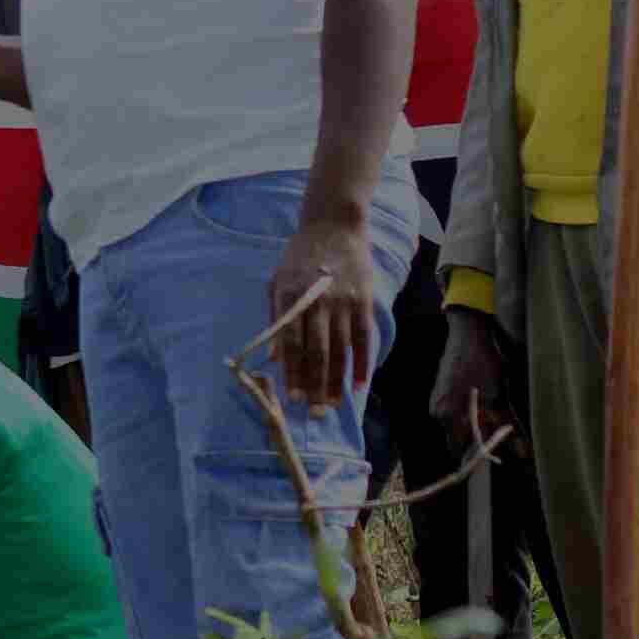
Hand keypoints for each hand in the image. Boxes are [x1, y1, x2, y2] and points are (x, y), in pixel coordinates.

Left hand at [264, 212, 380, 414]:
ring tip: (333, 405)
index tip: (292, 399)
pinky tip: (360, 384)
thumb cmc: (300, 255)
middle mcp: (318, 302)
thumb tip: (274, 357)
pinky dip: (363, 362)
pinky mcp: (363, 300)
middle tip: (315, 414)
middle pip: (317, 352)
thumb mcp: (277, 281)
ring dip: (337, 381)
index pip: (292, 343)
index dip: (293, 373)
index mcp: (291, 297)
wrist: (334, 224)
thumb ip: (276, 318)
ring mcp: (343, 302)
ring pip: (341, 350)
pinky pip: (364, 338)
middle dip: (315, 386)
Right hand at [430, 307, 512, 448]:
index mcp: (449, 415)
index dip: (479, 456)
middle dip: (476, 443)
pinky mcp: (439, 393)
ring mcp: (436, 401)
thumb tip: (523, 453)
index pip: (461, 451)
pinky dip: (466, 415)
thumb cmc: (485, 362)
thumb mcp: (500, 395)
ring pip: (456, 427)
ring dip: (472, 428)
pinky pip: (452, 413)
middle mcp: (438, 412)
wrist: (469, 332)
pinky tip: (480, 404)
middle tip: (498, 438)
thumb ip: (507, 425)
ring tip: (491, 418)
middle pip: (457, 441)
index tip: (496, 458)